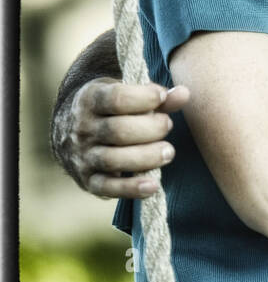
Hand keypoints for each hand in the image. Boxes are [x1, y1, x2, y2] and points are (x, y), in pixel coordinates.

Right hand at [62, 78, 189, 197]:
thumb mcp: (124, 93)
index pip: (116, 99)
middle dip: (151, 129)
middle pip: (118, 131)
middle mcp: (83, 128)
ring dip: (146, 157)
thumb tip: (184, 94)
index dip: (144, 98)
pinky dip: (131, 189)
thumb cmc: (109, 109)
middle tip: (168, 125)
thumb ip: (155, 96)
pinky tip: (153, 186)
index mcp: (91, 99)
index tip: (162, 97)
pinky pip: (108, 188)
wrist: (68, 130)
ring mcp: (84, 156)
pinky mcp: (88, 180)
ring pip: (113, 159)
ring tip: (168, 152)